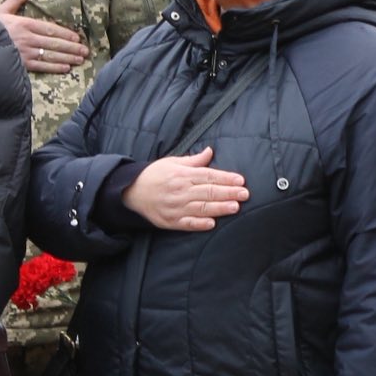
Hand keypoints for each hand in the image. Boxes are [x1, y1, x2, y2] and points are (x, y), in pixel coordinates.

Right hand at [0, 0, 88, 75]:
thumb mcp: (3, 9)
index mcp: (25, 24)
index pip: (50, 29)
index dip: (65, 34)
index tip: (77, 37)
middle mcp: (28, 38)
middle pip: (54, 43)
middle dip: (71, 47)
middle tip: (85, 51)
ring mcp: (25, 52)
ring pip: (51, 55)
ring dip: (67, 57)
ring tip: (80, 59)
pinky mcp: (21, 64)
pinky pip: (42, 66)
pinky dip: (55, 67)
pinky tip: (66, 68)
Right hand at [122, 147, 248, 230]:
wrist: (131, 192)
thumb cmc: (154, 175)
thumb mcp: (172, 162)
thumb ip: (193, 160)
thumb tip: (210, 151)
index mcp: (182, 175)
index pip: (208, 176)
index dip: (226, 178)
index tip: (240, 180)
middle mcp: (180, 191)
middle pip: (208, 192)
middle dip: (228, 193)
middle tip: (244, 194)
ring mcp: (175, 207)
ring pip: (201, 208)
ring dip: (219, 208)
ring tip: (235, 207)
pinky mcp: (170, 221)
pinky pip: (187, 224)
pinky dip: (200, 224)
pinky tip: (212, 224)